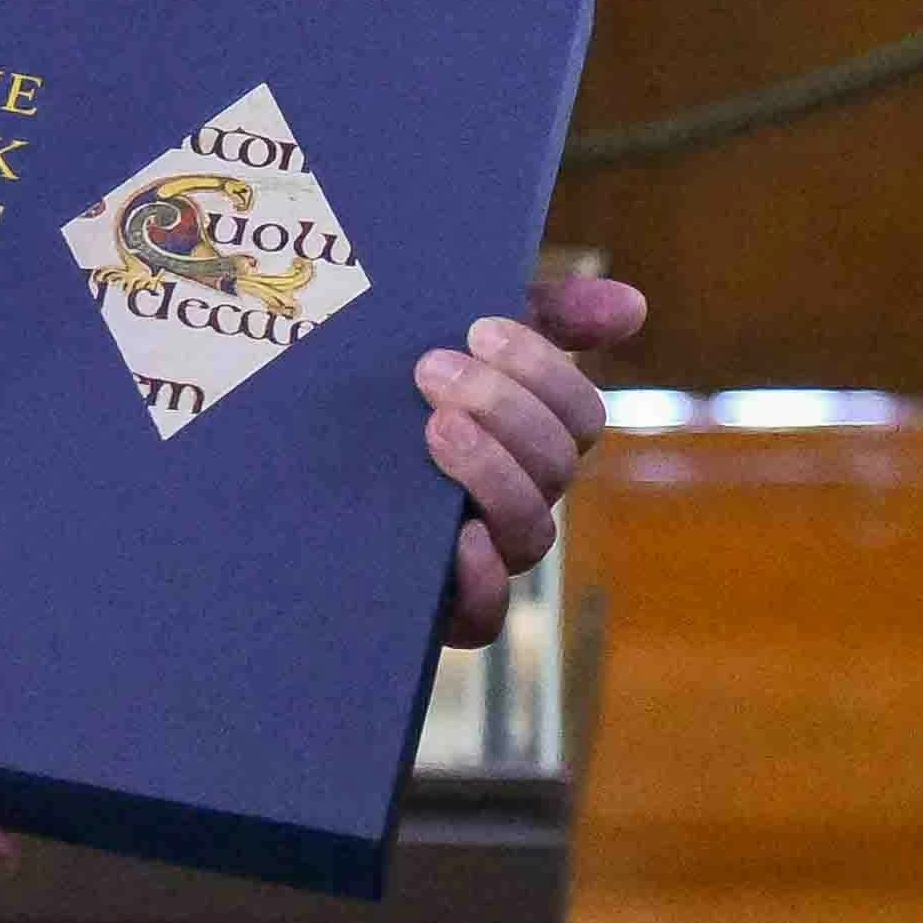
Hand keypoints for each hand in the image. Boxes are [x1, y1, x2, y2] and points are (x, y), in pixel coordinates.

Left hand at [426, 268, 647, 642]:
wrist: (289, 473)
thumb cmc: (390, 395)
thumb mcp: (454, 335)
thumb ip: (540, 312)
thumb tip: (633, 305)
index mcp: (531, 438)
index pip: (579, 414)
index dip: (544, 371)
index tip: (481, 328)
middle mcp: (519, 498)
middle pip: (556, 465)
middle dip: (504, 409)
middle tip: (433, 369)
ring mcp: (485, 554)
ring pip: (532, 533)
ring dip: (494, 474)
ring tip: (436, 430)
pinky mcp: (441, 609)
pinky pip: (488, 617)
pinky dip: (483, 580)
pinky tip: (458, 538)